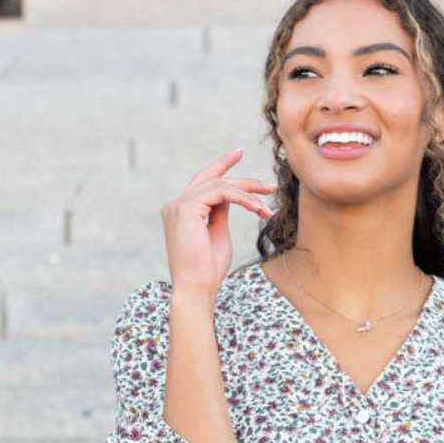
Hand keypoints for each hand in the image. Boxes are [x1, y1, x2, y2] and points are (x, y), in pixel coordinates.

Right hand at [162, 147, 275, 298]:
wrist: (197, 288)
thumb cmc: (208, 269)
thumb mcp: (218, 233)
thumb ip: (220, 212)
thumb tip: (230, 196)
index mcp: (181, 211)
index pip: (202, 182)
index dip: (221, 166)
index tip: (238, 154)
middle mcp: (176, 205)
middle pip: (212, 179)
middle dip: (241, 178)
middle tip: (267, 185)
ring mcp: (179, 205)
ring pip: (219, 185)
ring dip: (247, 192)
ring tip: (267, 203)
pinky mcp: (186, 208)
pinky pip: (220, 192)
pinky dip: (242, 198)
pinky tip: (257, 208)